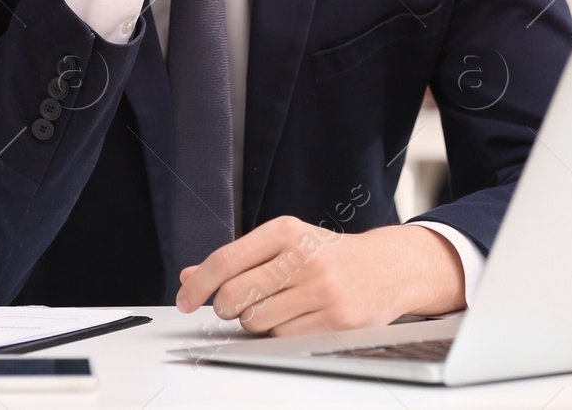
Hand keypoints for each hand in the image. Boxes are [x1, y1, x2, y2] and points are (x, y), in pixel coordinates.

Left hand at [176, 216, 464, 336]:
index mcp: (286, 231)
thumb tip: (188, 277)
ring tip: (279, 305)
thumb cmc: (328, 255)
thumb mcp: (284, 243)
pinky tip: (298, 317)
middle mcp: (304, 257)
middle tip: (237, 303)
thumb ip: (237, 259)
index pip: (226, 260)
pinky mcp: (335, 321)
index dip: (198, 285)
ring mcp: (321, 291)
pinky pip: (282, 339)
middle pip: (235, 296)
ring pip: (257, 323)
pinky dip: (281, 334)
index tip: (185, 300)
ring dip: (256, 321)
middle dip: (226, 307)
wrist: (386, 268)